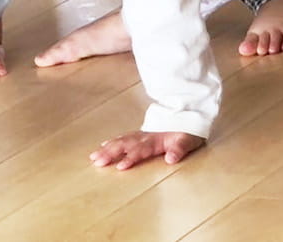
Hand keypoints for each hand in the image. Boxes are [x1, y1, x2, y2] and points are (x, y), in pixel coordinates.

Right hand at [90, 129, 205, 169]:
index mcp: (155, 140)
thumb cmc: (187, 132)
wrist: (187, 116)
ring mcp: (140, 135)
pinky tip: (103, 146)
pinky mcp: (139, 135)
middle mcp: (144, 137)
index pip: (140, 150)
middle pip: (124, 144)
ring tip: (94, 156)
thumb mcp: (188, 141)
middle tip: (97, 161)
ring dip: (107, 149)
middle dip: (110, 153)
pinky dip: (111, 141)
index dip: (130, 158)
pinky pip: (122, 137)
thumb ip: (179, 149)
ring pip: (120, 141)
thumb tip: (171, 159)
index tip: (120, 166)